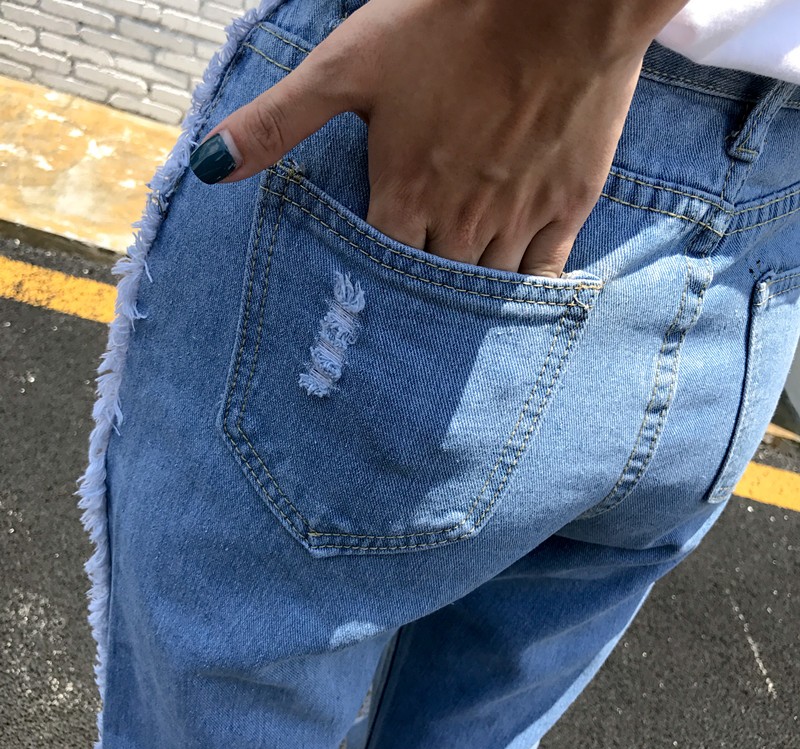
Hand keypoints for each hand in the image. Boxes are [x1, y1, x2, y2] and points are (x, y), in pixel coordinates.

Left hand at [190, 0, 686, 276]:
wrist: (562, 0)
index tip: (363, 299)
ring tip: (452, 315)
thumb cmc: (448, 23)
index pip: (376, 268)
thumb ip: (278, 122)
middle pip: (429, 285)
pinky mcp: (565, 206)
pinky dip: (525, 292)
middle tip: (407, 319)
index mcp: (404, 194)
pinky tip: (513, 303)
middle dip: (414, 299)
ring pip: (483, 286)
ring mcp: (516, 217)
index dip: (368, 283)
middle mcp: (458, 220)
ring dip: (464, 301)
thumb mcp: (347, 66)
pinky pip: (542, 274)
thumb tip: (209, 168)